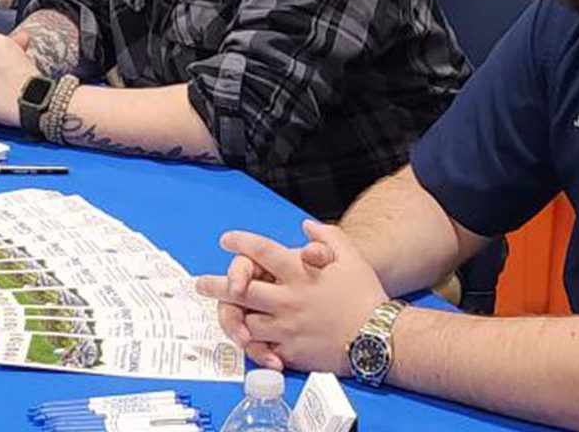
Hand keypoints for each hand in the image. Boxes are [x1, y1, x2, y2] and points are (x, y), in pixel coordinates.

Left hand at [196, 221, 388, 374]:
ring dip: (232, 317)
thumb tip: (306, 227)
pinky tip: (245, 339)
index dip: (240, 243)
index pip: (261, 251)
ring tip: (222, 312)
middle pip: (240, 290)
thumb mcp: (350, 257)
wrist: (378, 337)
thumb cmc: (365, 295)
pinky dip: (252, 344)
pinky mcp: (291, 351)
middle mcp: (288, 299)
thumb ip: (327, 237)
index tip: (226, 240)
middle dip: (215, 285)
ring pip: (246, 322)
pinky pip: (262, 348)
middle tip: (200, 283)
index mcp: (300, 273)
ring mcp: (287, 327)